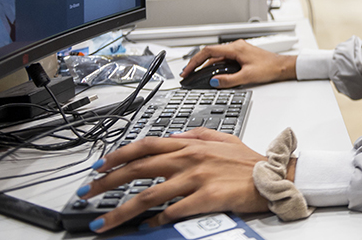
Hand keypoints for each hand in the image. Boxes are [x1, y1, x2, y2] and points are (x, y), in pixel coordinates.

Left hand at [79, 128, 271, 232]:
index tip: (99, 167)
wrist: (273, 175)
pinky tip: (145, 227)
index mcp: (190, 144)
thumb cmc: (249, 161)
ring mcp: (196, 178)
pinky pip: (172, 211)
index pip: (144, 146)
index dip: (118, 156)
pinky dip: (155, 221)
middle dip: (107, 182)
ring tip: (104, 223)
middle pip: (138, 169)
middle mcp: (189, 159)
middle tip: (88, 194)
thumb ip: (195, 134)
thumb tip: (172, 137)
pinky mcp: (205, 198)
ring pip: (148, 195)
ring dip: (121, 211)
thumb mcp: (222, 138)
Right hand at [181, 39, 296, 87]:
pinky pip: (223, 59)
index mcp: (236, 48)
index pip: (209, 51)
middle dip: (197, 63)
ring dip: (205, 65)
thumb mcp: (247, 77)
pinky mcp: (241, 55)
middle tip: (187, 74)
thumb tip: (214, 81)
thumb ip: (229, 80)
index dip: (195, 60)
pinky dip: (214, 66)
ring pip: (216, 57)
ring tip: (195, 75)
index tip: (187, 70)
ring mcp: (238, 50)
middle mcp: (236, 47)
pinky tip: (210, 73)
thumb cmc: (270, 68)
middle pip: (210, 53)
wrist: (282, 66)